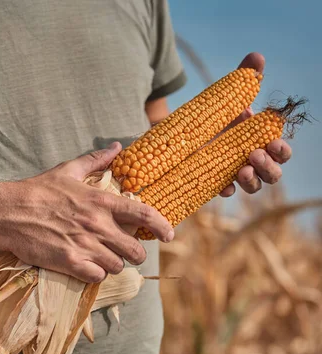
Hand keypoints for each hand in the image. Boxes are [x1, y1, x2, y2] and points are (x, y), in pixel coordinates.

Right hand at [0, 142, 173, 282]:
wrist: (9, 212)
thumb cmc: (38, 190)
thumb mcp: (68, 171)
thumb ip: (95, 161)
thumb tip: (116, 148)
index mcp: (100, 201)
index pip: (143, 214)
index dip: (162, 226)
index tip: (168, 235)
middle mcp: (97, 224)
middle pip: (135, 250)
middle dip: (135, 253)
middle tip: (126, 251)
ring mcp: (84, 245)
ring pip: (118, 266)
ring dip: (113, 264)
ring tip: (103, 258)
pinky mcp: (70, 262)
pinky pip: (97, 276)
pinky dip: (96, 274)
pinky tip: (87, 266)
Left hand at [219, 52, 291, 196]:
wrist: (179, 133)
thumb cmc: (213, 115)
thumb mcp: (226, 97)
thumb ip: (243, 79)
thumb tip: (256, 56)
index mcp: (260, 141)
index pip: (281, 151)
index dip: (281, 150)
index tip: (272, 142)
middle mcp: (251, 161)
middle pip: (273, 173)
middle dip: (269, 166)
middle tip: (254, 154)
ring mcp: (233, 174)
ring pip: (254, 186)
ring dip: (253, 180)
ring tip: (242, 170)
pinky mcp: (214, 182)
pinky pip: (226, 191)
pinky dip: (228, 189)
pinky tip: (224, 186)